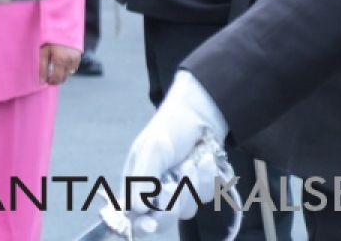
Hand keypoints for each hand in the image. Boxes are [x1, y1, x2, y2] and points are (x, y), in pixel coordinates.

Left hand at [40, 43, 80, 85]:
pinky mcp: (79, 57)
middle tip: (50, 77)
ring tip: (55, 69)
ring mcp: (75, 59)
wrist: (63, 28)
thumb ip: (42, 67)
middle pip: (64, 77)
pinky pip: (74, 68)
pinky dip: (68, 69)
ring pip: (69, 73)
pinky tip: (62, 64)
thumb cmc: (50, 40)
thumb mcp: (43, 52)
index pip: (57, 78)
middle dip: (57, 79)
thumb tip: (42, 81)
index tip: (46, 81)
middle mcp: (69, 61)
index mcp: (60, 60)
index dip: (51, 81)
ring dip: (63, 74)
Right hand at [123, 71, 229, 231]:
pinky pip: (205, 197)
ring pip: (186, 210)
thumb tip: (132, 208)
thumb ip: (142, 179)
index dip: (138, 225)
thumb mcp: (152, 150)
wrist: (200, 115)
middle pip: (161, 221)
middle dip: (172, 203)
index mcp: (136, 183)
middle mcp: (156, 192)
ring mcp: (179, 193)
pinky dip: (208, 179)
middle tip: (176, 184)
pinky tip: (205, 160)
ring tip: (192, 160)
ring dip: (193, 184)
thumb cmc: (169, 128)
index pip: (132, 215)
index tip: (149, 225)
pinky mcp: (198, 190)